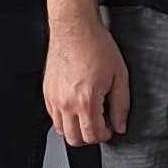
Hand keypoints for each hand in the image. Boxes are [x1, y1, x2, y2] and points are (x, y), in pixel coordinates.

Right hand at [44, 18, 129, 145]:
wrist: (74, 28)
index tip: (110, 127)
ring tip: (87, 116)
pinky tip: (76, 106)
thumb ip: (121, 105)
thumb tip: (120, 125)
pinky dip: (64, 118)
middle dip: (90, 137)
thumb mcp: (119, 75)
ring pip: (61, 131)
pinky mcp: (46, 92)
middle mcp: (67, 103)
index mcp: (86, 100)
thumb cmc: (96, 46)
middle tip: (100, 125)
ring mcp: (54, 98)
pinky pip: (53, 117)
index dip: (105, 135)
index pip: (93, 135)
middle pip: (75, 139)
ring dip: (76, 129)